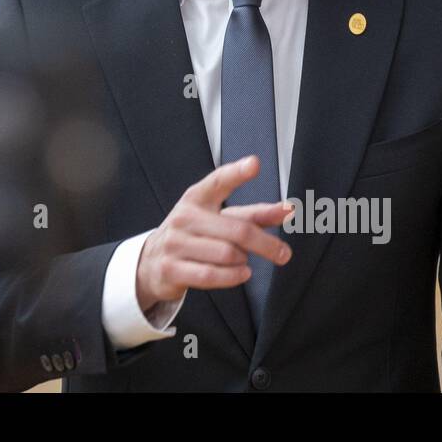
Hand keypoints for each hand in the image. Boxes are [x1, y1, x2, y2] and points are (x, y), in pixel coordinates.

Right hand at [134, 155, 291, 311]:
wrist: (153, 260)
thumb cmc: (195, 235)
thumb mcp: (220, 218)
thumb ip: (255, 214)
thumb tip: (288, 210)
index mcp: (197, 198)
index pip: (219, 181)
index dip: (237, 173)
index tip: (254, 164)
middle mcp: (185, 217)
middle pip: (237, 230)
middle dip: (266, 244)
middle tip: (283, 253)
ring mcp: (175, 242)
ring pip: (227, 254)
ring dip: (243, 261)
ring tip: (241, 261)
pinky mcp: (172, 268)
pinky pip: (211, 275)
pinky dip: (233, 276)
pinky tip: (241, 273)